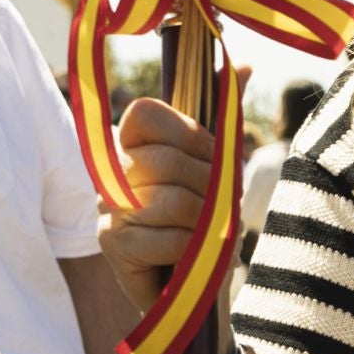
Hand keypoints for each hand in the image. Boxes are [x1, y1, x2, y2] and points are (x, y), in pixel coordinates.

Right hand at [98, 96, 226, 311]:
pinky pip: (165, 238)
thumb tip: (247, 64)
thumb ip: (226, 117)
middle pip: (167, 160)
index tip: (213, 159)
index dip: (188, 134)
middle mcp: (111, 171)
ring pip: (171, 200)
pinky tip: (190, 260)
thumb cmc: (206, 224)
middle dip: (210, 187)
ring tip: (208, 237)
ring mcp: (107, 207)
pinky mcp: (111, 245)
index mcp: (131, 144)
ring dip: (206, 224)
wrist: (197, 289)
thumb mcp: (220, 167)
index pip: (145, 113)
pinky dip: (192, 252)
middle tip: (221, 208)